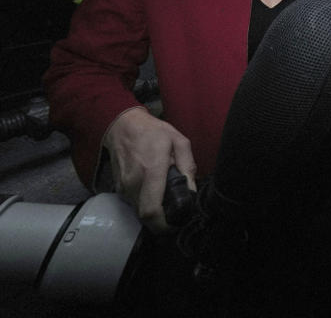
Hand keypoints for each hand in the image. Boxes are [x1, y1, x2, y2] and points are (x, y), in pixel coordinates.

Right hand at [103, 107, 196, 232]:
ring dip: (154, 214)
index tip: (177, 224)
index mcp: (151, 171)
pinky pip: (134, 204)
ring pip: (139, 212)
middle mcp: (134, 183)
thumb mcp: (179, 141)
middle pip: (146, 217)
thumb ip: (188, 166)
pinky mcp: (118, 188)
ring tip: (168, 204)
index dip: (164, 225)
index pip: (151, 210)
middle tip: (177, 217)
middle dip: (162, 223)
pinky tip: (156, 195)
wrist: (123, 126)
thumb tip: (192, 191)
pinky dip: (146, 205)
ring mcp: (123, 187)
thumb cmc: (153, 132)